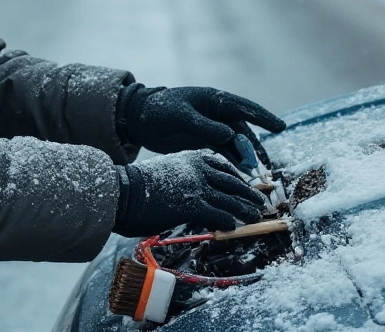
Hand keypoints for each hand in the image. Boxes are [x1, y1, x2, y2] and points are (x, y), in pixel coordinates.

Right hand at [112, 151, 267, 237]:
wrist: (123, 191)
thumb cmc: (140, 185)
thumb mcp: (168, 172)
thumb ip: (186, 177)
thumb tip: (198, 191)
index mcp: (192, 157)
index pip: (223, 165)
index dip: (238, 176)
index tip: (247, 185)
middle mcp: (198, 169)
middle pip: (232, 181)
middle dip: (249, 193)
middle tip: (261, 202)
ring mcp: (197, 186)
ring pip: (230, 199)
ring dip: (245, 209)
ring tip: (256, 216)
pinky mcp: (192, 205)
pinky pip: (218, 214)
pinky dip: (228, 221)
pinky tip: (234, 227)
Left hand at [117, 85, 285, 166]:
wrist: (139, 118)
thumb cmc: (159, 110)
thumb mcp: (181, 116)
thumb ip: (204, 126)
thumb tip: (229, 135)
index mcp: (214, 100)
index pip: (244, 108)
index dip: (263, 117)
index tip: (280, 127)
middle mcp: (217, 113)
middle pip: (243, 130)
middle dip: (256, 147)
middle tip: (268, 164)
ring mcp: (211, 128)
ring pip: (235, 144)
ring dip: (245, 158)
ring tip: (256, 175)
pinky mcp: (203, 140)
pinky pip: (223, 152)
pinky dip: (232, 162)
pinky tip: (240, 174)